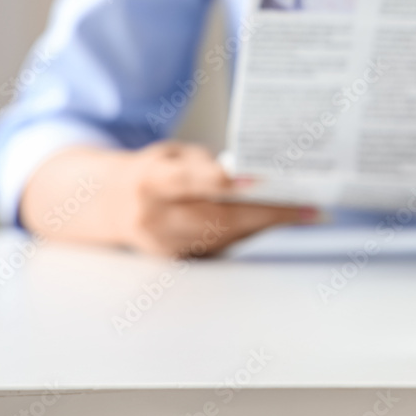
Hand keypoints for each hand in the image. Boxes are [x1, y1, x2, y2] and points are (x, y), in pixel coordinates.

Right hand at [20, 141, 319, 256]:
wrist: (108, 206)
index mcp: (148, 183)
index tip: (254, 180)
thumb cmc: (149, 172)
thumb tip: (246, 177)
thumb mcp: (169, 154)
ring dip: (268, 224)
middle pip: (217, 219)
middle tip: (307, 207)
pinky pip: (222, 246)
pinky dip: (251, 232)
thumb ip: (201, 165)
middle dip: (267, 213)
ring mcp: (165, 246)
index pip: (186, 183)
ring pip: (226, 236)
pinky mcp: (178, 261)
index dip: (218, 181)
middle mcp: (153, 219)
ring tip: (306, 212)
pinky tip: (277, 219)